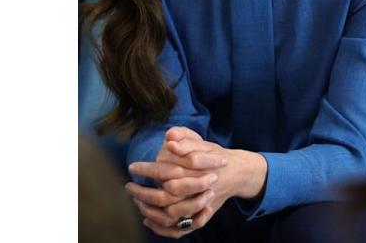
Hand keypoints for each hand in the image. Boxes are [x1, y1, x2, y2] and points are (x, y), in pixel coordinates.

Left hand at [126, 127, 266, 237]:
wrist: (235, 173)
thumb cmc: (214, 156)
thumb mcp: (201, 142)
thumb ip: (185, 136)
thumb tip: (169, 136)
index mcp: (197, 170)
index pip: (167, 172)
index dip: (147, 170)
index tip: (132, 167)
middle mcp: (198, 190)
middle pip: (166, 197)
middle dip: (143, 193)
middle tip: (129, 186)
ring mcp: (199, 206)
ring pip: (171, 215)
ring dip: (150, 210)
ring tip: (136, 201)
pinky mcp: (200, 217)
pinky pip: (180, 229)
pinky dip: (162, 228)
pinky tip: (147, 220)